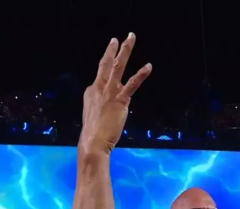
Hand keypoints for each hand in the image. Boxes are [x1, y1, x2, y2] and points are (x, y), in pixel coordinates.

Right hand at [79, 33, 151, 155]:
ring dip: (125, 51)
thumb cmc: (93, 132)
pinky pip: (133, 83)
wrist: (93, 140)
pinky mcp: (121, 99)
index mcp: (91, 92)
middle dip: (112, 50)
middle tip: (116, 38)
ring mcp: (110, 92)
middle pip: (105, 64)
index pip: (100, 78)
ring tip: (130, 38)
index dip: (105, 77)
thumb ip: (99, 105)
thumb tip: (105, 105)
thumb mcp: (92, 114)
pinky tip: (148, 66)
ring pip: (118, 66)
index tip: (109, 74)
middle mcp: (99, 88)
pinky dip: (141, 74)